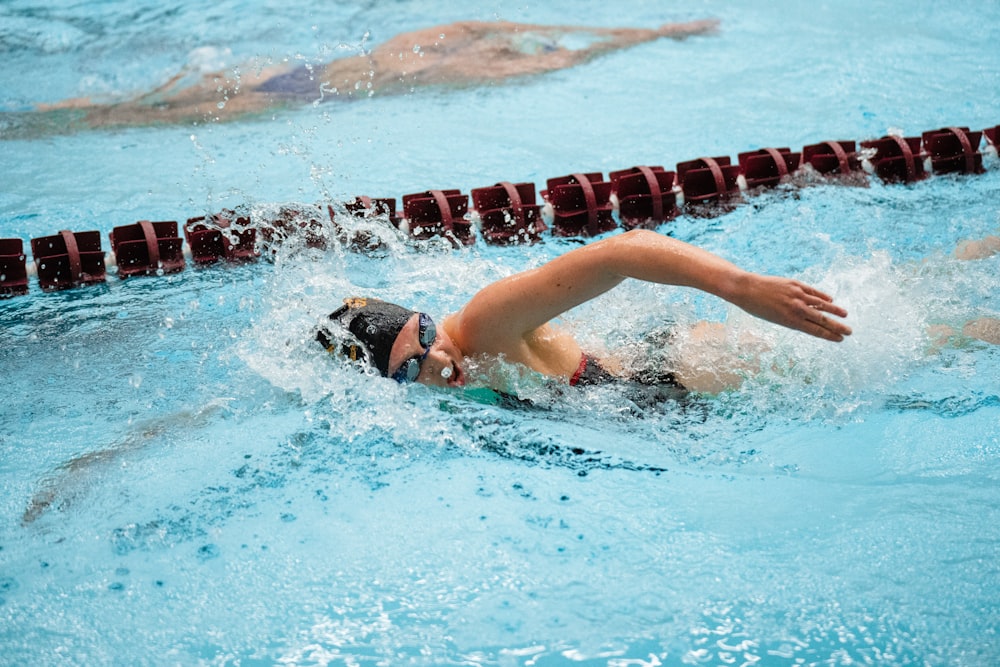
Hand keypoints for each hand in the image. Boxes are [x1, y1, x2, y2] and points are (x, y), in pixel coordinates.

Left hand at [732, 274, 851, 341]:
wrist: (747, 289)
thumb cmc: (757, 308)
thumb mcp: (775, 319)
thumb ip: (793, 319)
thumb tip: (810, 318)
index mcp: (791, 321)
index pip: (816, 330)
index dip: (829, 335)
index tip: (840, 339)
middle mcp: (797, 308)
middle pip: (822, 319)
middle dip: (837, 326)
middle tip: (849, 332)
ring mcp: (797, 295)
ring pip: (821, 304)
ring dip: (834, 310)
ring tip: (845, 315)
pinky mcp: (795, 284)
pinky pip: (812, 292)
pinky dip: (822, 296)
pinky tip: (830, 300)